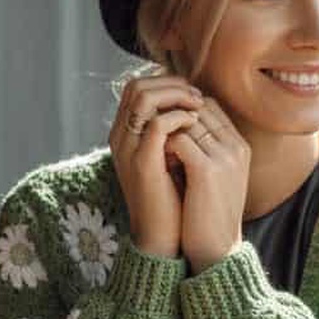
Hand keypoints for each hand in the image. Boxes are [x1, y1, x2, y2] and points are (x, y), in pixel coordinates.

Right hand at [108, 73, 203, 257]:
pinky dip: (179, 117)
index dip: (165, 82)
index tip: (191, 93)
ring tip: (198, 105)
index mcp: (124, 134)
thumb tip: (190, 104)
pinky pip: (157, 124)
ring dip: (176, 94)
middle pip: (136, 85)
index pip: (136, 87)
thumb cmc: (170, 198)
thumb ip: (169, 133)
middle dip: (171, 83)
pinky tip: (196, 123)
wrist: (161, 236)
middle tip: (197, 96)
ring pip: (143, 97)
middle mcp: (120, 137)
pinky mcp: (143, 163)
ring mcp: (129, 148)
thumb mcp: (167, 158)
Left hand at [165, 97, 250, 273]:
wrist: (216, 250)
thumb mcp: (216, 176)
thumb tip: (180, 127)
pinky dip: (163, 146)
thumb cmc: (209, 214)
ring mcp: (224, 156)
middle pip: (198, 108)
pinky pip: (179, 139)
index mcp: (239, 145)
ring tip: (155, 148)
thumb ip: (207, 148)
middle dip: (172, 117)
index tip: (164, 124)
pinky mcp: (208, 170)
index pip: (210, 105)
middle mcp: (236, 146)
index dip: (183, 110)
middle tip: (154, 132)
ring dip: (166, 131)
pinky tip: (157, 161)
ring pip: (186, 121)